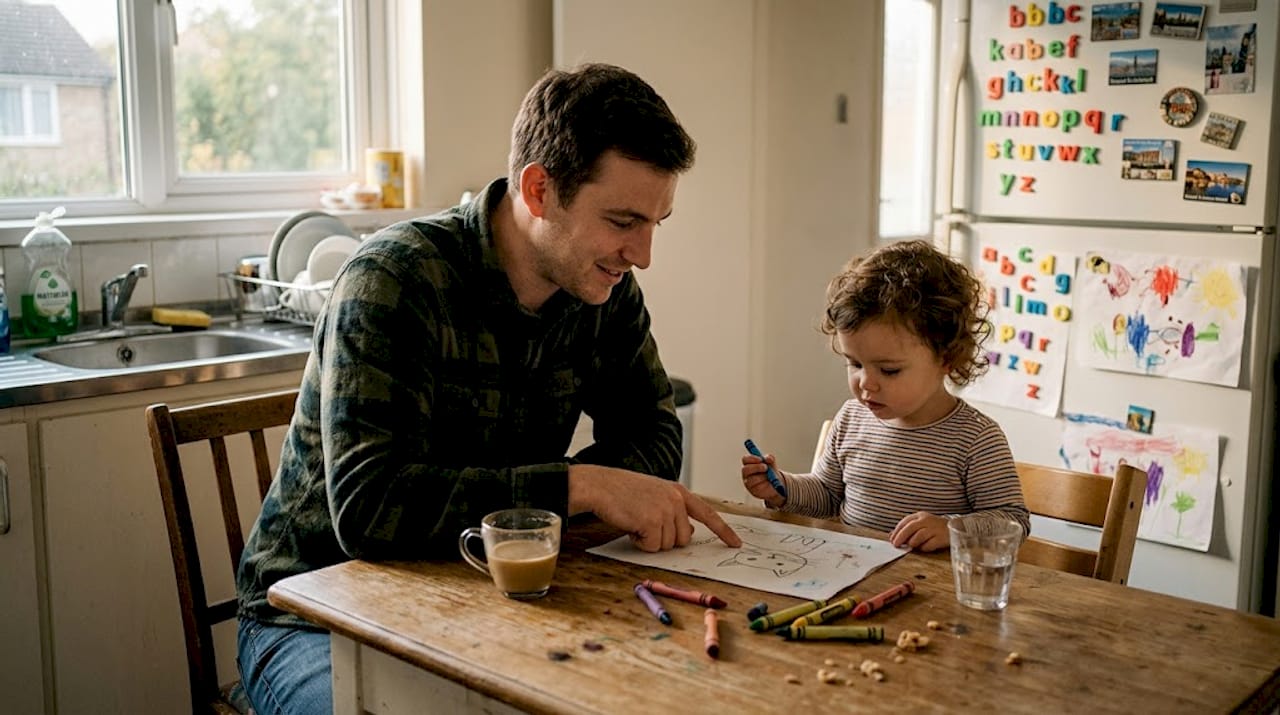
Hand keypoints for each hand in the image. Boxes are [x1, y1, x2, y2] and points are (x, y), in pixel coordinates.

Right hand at [568, 465, 741, 551]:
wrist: (599, 485)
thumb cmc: (621, 491)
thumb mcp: (654, 496)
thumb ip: (673, 511)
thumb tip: (689, 534)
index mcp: (678, 492)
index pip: (708, 513)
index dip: (723, 530)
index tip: (736, 543)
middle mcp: (676, 500)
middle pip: (684, 539)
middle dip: (665, 539)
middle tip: (645, 524)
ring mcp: (665, 511)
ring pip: (667, 545)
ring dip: (649, 540)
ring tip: (635, 521)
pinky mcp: (652, 522)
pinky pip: (652, 547)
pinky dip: (639, 543)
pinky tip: (630, 526)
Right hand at [741, 453, 785, 508]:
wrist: (776, 485)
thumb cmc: (771, 472)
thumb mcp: (771, 464)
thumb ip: (770, 459)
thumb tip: (768, 458)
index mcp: (749, 464)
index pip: (745, 459)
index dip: (751, 458)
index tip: (760, 459)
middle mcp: (747, 473)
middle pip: (745, 469)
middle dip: (756, 467)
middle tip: (765, 467)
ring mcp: (748, 483)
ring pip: (752, 479)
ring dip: (762, 477)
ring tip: (768, 477)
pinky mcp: (753, 491)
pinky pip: (757, 487)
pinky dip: (764, 484)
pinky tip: (768, 482)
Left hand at [889, 512, 949, 551]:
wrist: (957, 527)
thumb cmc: (935, 528)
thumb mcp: (921, 525)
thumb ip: (907, 529)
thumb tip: (891, 536)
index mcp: (920, 516)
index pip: (905, 521)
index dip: (897, 531)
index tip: (892, 539)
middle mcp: (927, 520)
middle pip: (910, 527)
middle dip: (901, 537)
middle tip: (896, 545)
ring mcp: (935, 528)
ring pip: (919, 535)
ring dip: (913, 542)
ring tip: (911, 547)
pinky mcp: (942, 538)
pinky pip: (929, 544)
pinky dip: (924, 547)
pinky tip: (923, 548)